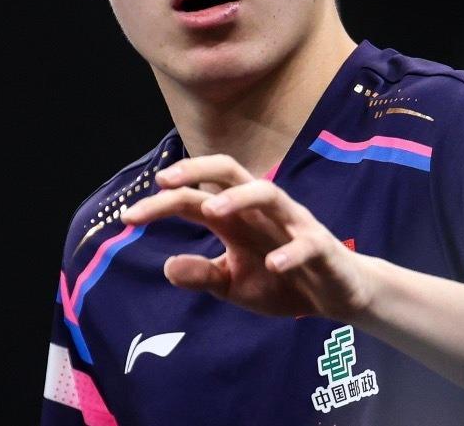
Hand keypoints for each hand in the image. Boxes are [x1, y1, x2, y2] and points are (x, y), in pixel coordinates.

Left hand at [120, 154, 370, 321]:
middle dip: (196, 169)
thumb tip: (166, 267)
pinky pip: (305, 242)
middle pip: (228, 171)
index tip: (127, 217)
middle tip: (164, 182)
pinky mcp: (320, 244)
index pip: (194, 199)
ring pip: (267, 191)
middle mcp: (261, 211)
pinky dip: (289, 252)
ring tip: (213, 210)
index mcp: (236, 218)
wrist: (336, 295)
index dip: (160, 204)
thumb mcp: (233, 285)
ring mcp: (292, 223)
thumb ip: (202, 275)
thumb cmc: (280, 281)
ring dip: (238, 197)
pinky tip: (272, 265)